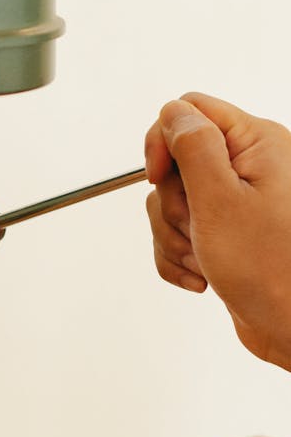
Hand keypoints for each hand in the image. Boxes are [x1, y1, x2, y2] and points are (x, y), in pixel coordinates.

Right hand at [145, 92, 290, 369]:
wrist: (290, 325)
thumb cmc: (270, 270)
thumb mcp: (219, 201)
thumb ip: (193, 147)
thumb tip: (173, 114)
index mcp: (256, 143)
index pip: (190, 112)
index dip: (164, 143)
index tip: (159, 178)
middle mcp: (248, 167)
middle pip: (175, 164)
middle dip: (172, 206)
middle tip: (197, 229)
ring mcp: (236, 203)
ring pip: (172, 205)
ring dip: (174, 238)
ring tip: (202, 259)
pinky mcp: (225, 234)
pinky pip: (179, 235)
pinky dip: (179, 258)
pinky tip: (202, 277)